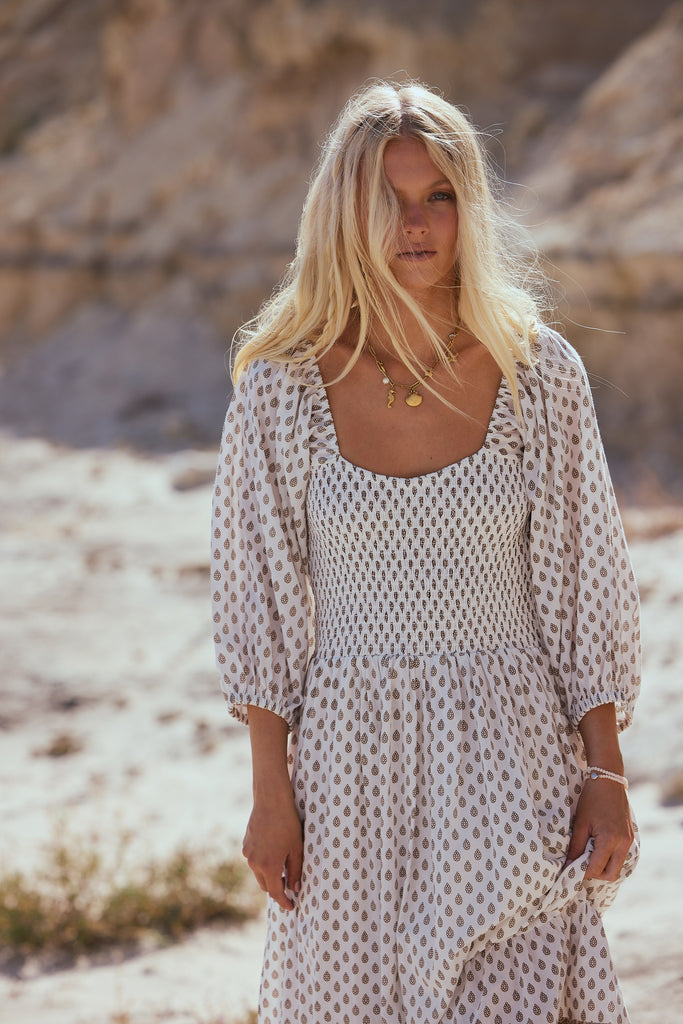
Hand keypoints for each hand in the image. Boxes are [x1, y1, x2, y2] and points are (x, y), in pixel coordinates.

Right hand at [242, 788, 302, 910]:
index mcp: (269, 867)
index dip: (284, 901)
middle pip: (265, 885)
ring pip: (258, 873)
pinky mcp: (245, 845)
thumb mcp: (297, 849)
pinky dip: (263, 862)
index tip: (291, 906)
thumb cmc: (288, 824)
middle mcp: (255, 863)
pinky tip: (273, 851)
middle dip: (276, 888)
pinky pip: (254, 860)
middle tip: (289, 885)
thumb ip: (295, 871)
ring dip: (269, 875)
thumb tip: (295, 889)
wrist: (271, 801)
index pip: (276, 893)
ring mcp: (248, 854)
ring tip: (282, 866)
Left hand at [564, 777, 633, 880]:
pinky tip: (597, 847)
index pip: (596, 868)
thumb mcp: (580, 823)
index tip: (570, 870)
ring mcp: (629, 841)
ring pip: (617, 867)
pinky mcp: (630, 837)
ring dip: (603, 867)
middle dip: (595, 874)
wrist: (608, 781)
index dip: (581, 872)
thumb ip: (575, 847)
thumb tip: (568, 866)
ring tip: (588, 854)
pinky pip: (621, 856)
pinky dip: (610, 858)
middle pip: (611, 874)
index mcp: (610, 840)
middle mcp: (623, 843)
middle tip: (581, 865)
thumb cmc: (592, 799)